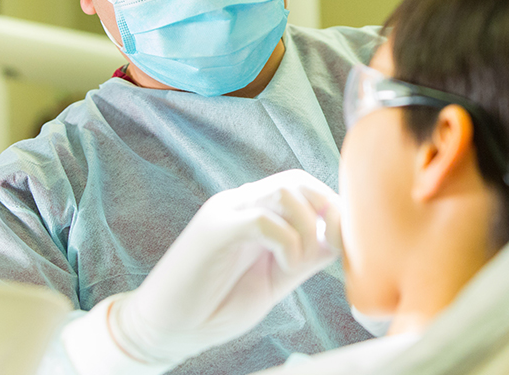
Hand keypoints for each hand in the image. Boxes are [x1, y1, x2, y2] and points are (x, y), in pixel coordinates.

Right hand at [62, 170, 340, 373]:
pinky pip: (261, 219)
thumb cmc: (219, 303)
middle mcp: (240, 203)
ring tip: (295, 261)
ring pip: (283, 191)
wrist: (167, 329)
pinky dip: (286, 240)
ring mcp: (225, 212)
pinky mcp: (214, 230)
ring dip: (304, 226)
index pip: (301, 186)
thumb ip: (303, 256)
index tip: (341, 240)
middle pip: (295, 179)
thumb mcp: (275, 278)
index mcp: (255, 211)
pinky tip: (283, 264)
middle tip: (330, 241)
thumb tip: (337, 238)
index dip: (330, 206)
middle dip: (325, 206)